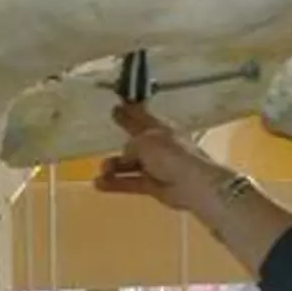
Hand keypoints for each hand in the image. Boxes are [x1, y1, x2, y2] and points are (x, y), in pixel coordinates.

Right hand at [94, 102, 234, 211]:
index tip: (116, 105)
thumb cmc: (170, 154)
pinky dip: (116, 183)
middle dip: (121, 138)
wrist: (192, 183)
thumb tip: (125, 153)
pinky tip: (99, 184)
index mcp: (160, 127)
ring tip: (102, 170)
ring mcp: (156, 166)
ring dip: (114, 166)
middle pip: (135, 140)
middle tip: (102, 138)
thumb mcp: (145, 141)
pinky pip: (131, 182)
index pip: (141, 115)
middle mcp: (158, 145)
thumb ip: (131, 144)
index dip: (129, 110)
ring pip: (130, 164)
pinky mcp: (153, 185)